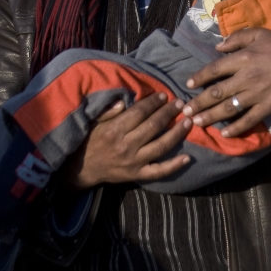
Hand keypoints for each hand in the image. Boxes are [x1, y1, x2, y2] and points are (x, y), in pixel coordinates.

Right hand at [62, 92, 192, 189]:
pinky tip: (188, 157)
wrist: (81, 169)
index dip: (153, 102)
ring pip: (160, 146)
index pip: (139, 113)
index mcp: (114, 130)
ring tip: (188, 122)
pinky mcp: (137, 175)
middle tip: (181, 104)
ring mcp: (133, 162)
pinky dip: (174, 165)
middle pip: (153, 126)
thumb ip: (108, 111)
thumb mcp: (93, 122)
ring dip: (176, 133)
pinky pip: (159, 171)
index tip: (164, 95)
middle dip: (168, 113)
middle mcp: (126, 146)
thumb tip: (125, 101)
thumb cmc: (89, 141)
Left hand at [182, 28, 270, 137]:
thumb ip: (237, 38)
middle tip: (184, 111)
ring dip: (211, 116)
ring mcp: (257, 94)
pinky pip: (249, 120)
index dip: (200, 77)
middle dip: (199, 103)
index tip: (188, 85)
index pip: (215, 69)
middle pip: (217, 92)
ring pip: (229, 108)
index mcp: (243, 58)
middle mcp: (246, 77)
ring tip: (197, 123)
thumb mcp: (260, 34)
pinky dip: (236, 128)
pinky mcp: (268, 106)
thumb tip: (217, 47)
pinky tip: (225, 134)